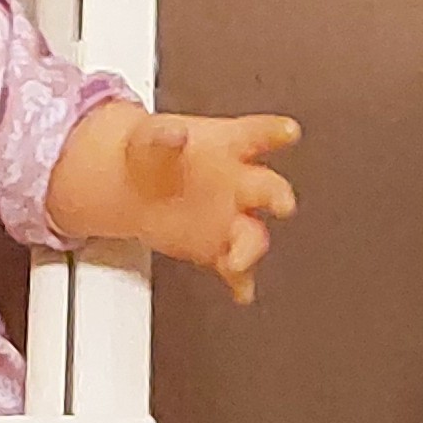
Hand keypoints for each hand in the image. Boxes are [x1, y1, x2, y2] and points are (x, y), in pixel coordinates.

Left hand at [47, 104, 300, 302]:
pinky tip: (241, 290)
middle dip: (278, 197)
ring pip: (253, 236)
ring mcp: (232, 218)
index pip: (258, 135)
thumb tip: (175, 134)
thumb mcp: (151, 135)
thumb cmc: (152, 153)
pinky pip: (236, 269)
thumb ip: (162, 135)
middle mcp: (239, 182)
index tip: (288, 132)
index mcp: (229, 145)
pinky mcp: (219, 248)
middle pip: (268, 188)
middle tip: (283, 204)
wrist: (133, 184)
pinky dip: (240, 281)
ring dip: (249, 250)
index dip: (276, 133)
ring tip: (236, 261)